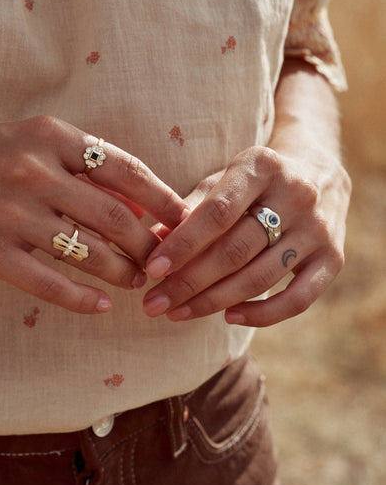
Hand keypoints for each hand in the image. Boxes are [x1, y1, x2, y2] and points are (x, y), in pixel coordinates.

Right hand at [0, 116, 186, 312]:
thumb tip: (136, 202)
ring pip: (89, 253)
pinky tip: (101, 306)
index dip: (163, 198)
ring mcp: (10, 213)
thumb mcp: (27, 142)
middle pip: (117, 217)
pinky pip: (49, 283)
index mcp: (49, 138)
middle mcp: (34, 172)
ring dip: (122, 273)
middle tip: (162, 262)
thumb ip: (81, 166)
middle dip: (149, 245)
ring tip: (135, 282)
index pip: (125, 169)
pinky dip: (83, 299)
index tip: (184, 219)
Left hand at [142, 145, 350, 325]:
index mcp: (262, 166)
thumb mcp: (222, 180)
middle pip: (236, 250)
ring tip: (177, 313)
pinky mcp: (334, 258)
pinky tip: (229, 318)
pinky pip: (299, 299)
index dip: (183, 244)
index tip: (152, 269)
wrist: (319, 173)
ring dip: (213, 301)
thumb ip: (188, 209)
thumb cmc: (253, 182)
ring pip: (260, 277)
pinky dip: (263, 315)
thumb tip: (151, 244)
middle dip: (189, 282)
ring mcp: (318, 229)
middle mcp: (296, 195)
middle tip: (154, 303)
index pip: (217, 212)